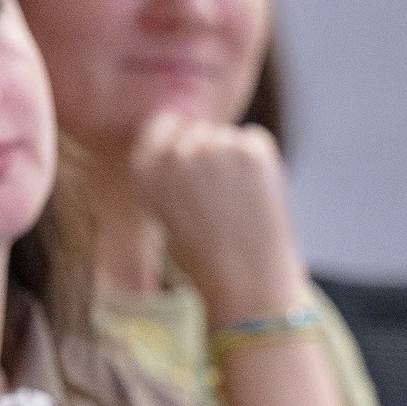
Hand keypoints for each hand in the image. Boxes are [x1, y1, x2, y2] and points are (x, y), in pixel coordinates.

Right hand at [127, 114, 306, 322]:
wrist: (243, 282)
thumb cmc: (206, 254)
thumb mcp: (167, 210)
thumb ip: (171, 170)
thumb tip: (192, 131)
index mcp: (144, 171)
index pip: (162, 123)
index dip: (180, 142)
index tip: (194, 167)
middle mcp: (173, 155)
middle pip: (198, 130)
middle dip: (211, 154)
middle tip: (220, 200)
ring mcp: (211, 148)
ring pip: (228, 136)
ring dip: (237, 160)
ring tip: (238, 204)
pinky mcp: (248, 148)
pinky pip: (256, 140)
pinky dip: (262, 163)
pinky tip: (256, 197)